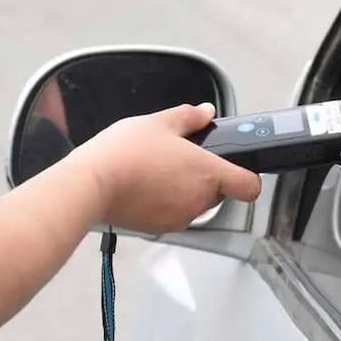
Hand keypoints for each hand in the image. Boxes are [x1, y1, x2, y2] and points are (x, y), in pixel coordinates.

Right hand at [69, 103, 261, 233]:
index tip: (237, 166)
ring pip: (195, 202)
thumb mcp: (158, 122)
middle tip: (180, 158)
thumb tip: (206, 113)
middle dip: (205, 176)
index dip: (247, 175)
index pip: (249, 186)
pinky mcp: (161, 227)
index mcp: (208, 172)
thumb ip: (189, 117)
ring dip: (184, 189)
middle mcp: (199, 200)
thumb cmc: (124, 153)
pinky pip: (174, 213)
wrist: (91, 185)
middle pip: (219, 191)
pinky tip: (145, 186)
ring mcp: (181, 217)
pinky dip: (166, 202)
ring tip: (156, 170)